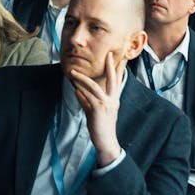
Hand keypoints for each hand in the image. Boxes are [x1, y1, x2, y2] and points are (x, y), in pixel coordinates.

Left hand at [68, 51, 122, 165]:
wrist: (105, 141)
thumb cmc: (100, 127)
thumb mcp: (95, 112)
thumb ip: (87, 101)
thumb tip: (78, 92)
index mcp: (114, 100)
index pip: (117, 82)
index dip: (119, 70)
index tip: (122, 59)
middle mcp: (112, 100)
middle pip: (112, 79)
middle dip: (110, 65)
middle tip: (108, 54)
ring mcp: (106, 104)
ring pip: (93, 86)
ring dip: (81, 78)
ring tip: (72, 72)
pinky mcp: (98, 109)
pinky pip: (86, 97)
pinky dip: (79, 92)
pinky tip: (74, 89)